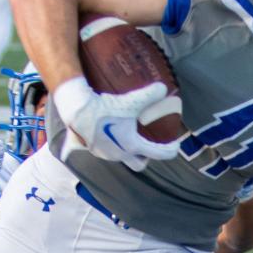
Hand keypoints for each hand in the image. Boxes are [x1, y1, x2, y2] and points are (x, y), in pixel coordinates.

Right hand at [54, 76, 180, 171]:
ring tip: (130, 136)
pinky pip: (107, 151)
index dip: (169, 150)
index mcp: (132, 145)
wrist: (77, 111)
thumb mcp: (130, 100)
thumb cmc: (104, 108)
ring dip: (128, 151)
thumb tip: (163, 88)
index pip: (158, 154)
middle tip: (149, 145)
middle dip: (146, 157)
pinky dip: (113, 145)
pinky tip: (111, 133)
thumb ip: (149, 95)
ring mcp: (105, 154)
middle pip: (139, 164)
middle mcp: (119, 154)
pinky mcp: (93, 149)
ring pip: (122, 158)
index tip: (175, 146)